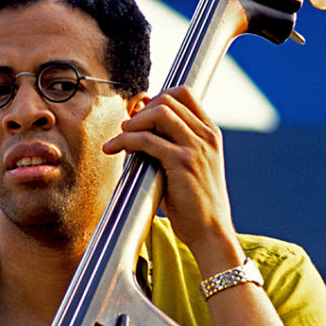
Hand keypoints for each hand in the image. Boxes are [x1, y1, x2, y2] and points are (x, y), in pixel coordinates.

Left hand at [103, 85, 242, 270]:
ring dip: (134, 121)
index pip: (184, 93)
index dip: (157, 97)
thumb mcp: (188, 167)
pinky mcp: (183, 163)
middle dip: (141, 109)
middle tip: (127, 126)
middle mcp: (207, 135)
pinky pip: (148, 140)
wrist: (211, 232)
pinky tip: (114, 148)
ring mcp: (197, 147)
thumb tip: (138, 129)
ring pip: (159, 113)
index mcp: (210, 133)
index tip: (139, 113)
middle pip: (169, 98)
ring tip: (120, 136)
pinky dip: (125, 140)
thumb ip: (170, 145)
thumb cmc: (195, 203)